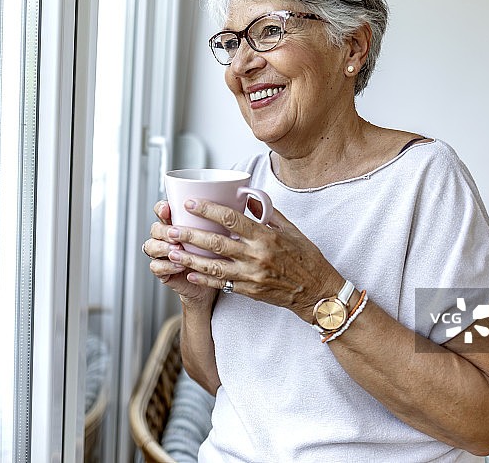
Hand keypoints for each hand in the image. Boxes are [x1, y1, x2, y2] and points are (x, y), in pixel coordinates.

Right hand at [144, 200, 217, 306]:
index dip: (162, 208)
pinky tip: (179, 265)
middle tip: (175, 234)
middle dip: (163, 230)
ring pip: (150, 246)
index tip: (168, 209)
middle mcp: (167, 238)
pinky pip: (156, 267)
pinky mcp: (163, 271)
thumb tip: (232, 203)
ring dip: (163, 247)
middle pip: (155, 228)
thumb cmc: (216, 256)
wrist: (213, 282)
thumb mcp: (217, 235)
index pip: (162, 210)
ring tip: (177, 249)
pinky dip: (167, 265)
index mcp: (178, 224)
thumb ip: (216, 220)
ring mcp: (163, 254)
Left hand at [160, 198, 344, 321]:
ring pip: (213, 266)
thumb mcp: (291, 230)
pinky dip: (203, 279)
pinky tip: (189, 273)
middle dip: (190, 235)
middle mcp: (257, 256)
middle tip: (170, 229)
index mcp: (266, 236)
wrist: (318, 292)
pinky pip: (221, 284)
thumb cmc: (306, 259)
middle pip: (216, 243)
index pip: (232, 219)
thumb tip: (248, 198)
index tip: (191, 203)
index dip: (208, 210)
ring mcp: (251, 276)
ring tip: (172, 251)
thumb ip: (268, 213)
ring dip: (190, 259)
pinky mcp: (249, 291)